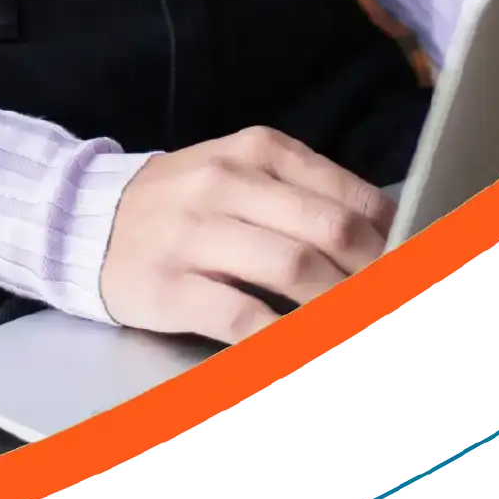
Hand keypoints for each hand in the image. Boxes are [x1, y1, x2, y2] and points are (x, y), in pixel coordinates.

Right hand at [98, 128, 394, 343]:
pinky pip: (241, 317)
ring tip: (358, 321)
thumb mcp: (241, 173)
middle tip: (395, 296)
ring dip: (339, 306)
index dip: (391, 236)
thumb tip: (384, 232)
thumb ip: (303, 194)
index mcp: (257, 151)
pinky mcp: (170, 285)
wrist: (84, 220)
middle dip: (375, 273)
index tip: (414, 263)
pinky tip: (301, 347)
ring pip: (292, 270)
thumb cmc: (183, 201)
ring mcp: (196, 234)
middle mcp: (228, 183)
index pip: (346, 193)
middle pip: (327, 230)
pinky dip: (283, 339)